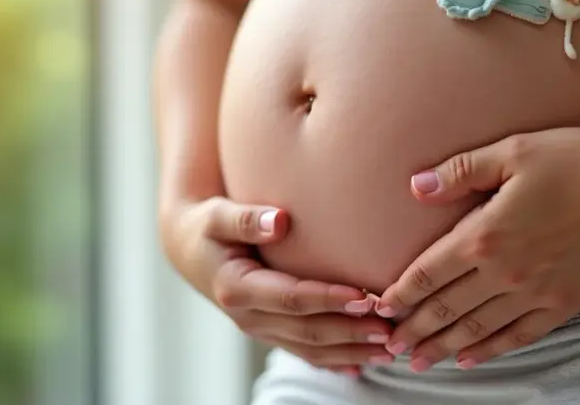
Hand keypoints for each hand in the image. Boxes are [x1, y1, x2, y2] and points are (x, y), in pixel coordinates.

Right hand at [169, 197, 393, 375]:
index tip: (365, 295)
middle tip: (390, 327)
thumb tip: (280, 220)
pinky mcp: (270, 333)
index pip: (291, 298)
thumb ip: (246, 218)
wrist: (189, 251)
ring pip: (310, 350)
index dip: (328, 299)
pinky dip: (335, 361)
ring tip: (390, 349)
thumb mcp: (217, 215)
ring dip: (351, 352)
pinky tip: (363, 365)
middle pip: (307, 331)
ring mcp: (260, 330)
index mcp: (236, 288)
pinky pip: (305, 353)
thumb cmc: (207, 227)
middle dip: (350, 332)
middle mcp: (249, 317)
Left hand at [374, 127, 579, 370]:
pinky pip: (520, 335)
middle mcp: (506, 271)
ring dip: (445, 347)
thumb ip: (459, 172)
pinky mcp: (566, 303)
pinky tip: (472, 358)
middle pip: (447, 308)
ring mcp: (537, 292)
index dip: (402, 292)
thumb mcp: (512, 152)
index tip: (381, 307)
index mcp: (485, 234)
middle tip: (390, 346)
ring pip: (479, 328)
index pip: (429, 272)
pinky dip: (492, 349)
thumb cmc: (578, 158)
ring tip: (420, 361)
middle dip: (415, 329)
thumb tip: (415, 187)